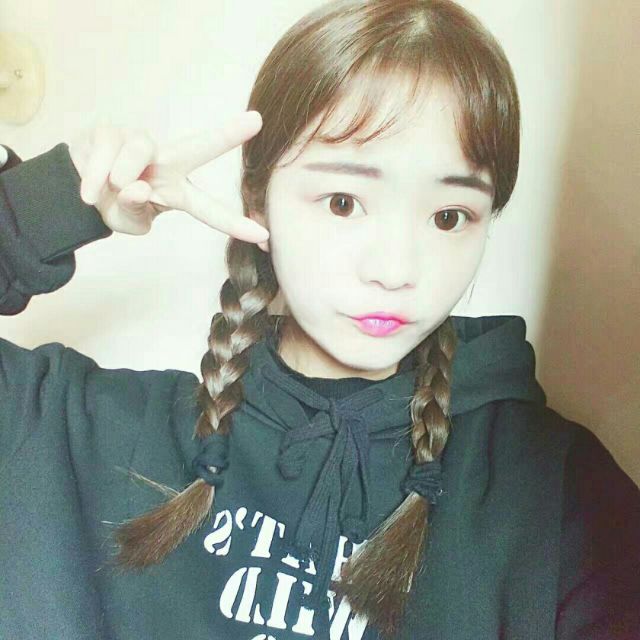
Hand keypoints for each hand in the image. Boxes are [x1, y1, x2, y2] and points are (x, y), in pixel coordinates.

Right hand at [67, 111, 268, 242]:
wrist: (76, 189)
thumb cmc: (114, 204)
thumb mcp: (129, 220)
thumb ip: (136, 210)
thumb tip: (135, 187)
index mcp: (177, 191)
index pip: (209, 208)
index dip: (234, 223)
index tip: (263, 235)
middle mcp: (166, 163)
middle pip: (199, 147)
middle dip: (225, 136)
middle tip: (255, 121)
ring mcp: (140, 144)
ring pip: (139, 150)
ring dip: (122, 175)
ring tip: (113, 188)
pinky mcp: (111, 131)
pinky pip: (106, 150)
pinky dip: (96, 176)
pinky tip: (90, 190)